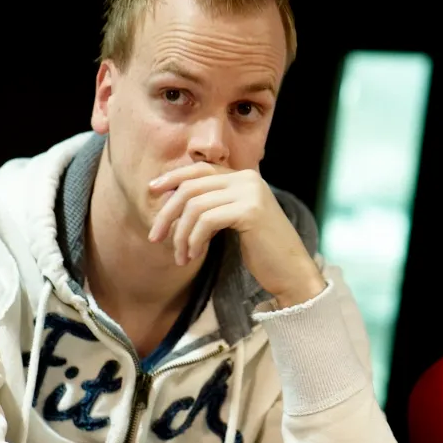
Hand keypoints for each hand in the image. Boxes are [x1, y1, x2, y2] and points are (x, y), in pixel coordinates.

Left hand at [148, 163, 325, 306]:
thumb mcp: (234, 222)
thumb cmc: (262, 252)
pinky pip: (206, 220)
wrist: (291, 272)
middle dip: (168, 213)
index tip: (151, 190)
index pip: (199, 169)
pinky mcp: (250, 211)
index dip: (172, 178)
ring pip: (195, 206)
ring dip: (181, 235)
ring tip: (181, 257)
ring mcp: (250, 193)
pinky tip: (193, 256)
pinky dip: (193, 240)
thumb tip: (174, 200)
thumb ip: (213, 206)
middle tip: (155, 237)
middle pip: (191, 187)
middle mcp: (247, 179)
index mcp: (244, 178)